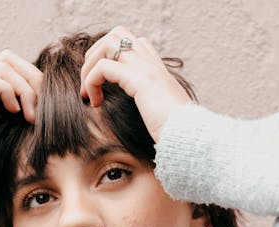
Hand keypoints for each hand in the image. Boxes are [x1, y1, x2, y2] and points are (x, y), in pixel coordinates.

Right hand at [0, 50, 41, 226]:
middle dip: (33, 78)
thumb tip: (70, 138)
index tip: (53, 110)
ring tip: (31, 116)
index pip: (18, 74)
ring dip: (24, 86)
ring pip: (0, 66)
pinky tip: (18, 114)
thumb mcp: (25, 163)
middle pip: (9, 61)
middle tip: (43, 108)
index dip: (39, 83)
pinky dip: (8, 90)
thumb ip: (38, 144)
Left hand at [80, 26, 190, 143]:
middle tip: (90, 82)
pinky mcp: (139, 80)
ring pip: (107, 44)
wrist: (189, 139)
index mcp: (158, 71)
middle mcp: (152, 64)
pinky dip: (91, 81)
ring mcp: (147, 69)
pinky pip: (103, 68)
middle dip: (96, 54)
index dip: (112, 57)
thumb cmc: (175, 135)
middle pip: (117, 34)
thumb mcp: (160, 118)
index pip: (134, 44)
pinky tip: (95, 102)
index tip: (104, 87)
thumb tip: (146, 122)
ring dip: (90, 65)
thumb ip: (151, 110)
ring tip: (89, 91)